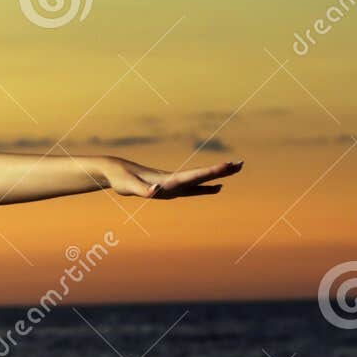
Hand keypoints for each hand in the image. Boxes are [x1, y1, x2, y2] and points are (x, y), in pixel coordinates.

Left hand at [105, 156, 242, 198]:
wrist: (115, 172)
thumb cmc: (121, 179)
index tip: (228, 165)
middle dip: (222, 170)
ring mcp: (174, 184)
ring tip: (236, 170)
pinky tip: (216, 188)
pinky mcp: (169, 189)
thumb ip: (142, 189)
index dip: (211, 172)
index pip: (194, 175)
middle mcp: (174, 180)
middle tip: (241, 164)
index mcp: (169, 179)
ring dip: (218, 176)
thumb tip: (154, 192)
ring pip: (201, 180)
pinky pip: (193, 189)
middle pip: (202, 175)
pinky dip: (206, 188)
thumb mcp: (129, 186)